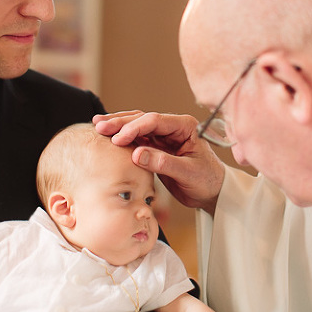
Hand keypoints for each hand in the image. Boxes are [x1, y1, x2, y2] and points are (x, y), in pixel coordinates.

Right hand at [94, 111, 225, 214]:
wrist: (212, 192)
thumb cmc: (207, 181)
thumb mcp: (188, 173)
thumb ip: (163, 163)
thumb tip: (136, 154)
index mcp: (186, 127)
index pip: (155, 121)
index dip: (135, 128)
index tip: (118, 139)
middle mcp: (173, 127)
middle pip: (143, 119)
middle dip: (121, 122)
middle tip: (100, 127)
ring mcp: (164, 136)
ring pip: (137, 126)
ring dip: (118, 126)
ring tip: (98, 125)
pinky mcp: (156, 147)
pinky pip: (136, 138)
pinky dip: (122, 137)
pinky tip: (108, 136)